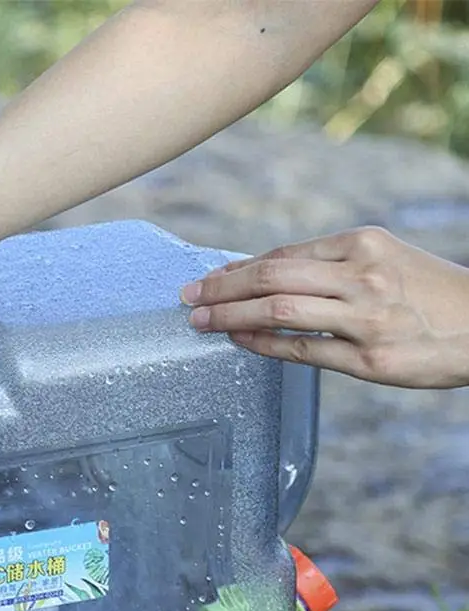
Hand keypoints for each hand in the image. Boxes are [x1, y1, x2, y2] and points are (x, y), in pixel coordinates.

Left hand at [180, 226, 468, 388]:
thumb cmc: (430, 295)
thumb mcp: (386, 261)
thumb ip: (331, 266)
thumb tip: (268, 274)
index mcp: (363, 245)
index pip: (284, 254)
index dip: (238, 268)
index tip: (208, 279)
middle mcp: (362, 276)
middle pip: (273, 274)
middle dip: (222, 287)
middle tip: (187, 297)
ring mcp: (366, 318)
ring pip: (280, 309)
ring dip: (232, 316)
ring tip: (201, 322)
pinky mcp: (370, 359)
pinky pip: (303, 350)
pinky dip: (264, 344)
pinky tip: (239, 342)